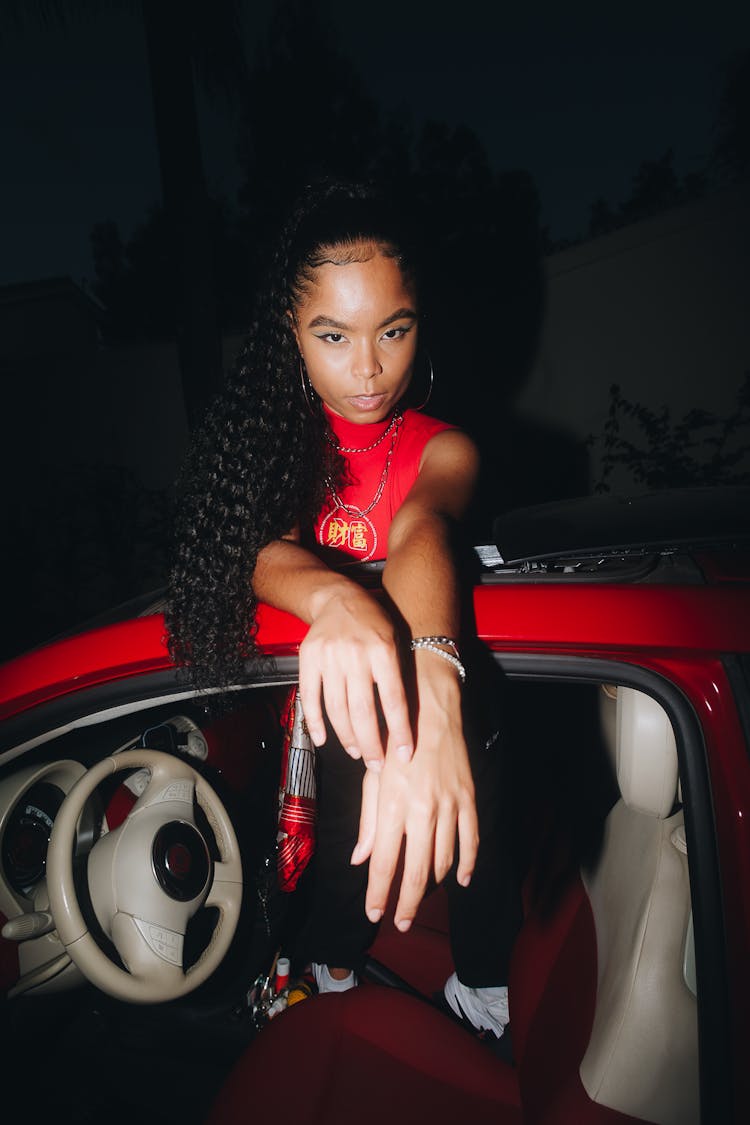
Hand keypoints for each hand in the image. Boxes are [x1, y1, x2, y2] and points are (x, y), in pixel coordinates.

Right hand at [298, 587, 413, 769]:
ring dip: (347, 737)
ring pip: (337, 709)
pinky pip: (310, 697)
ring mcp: (329, 657)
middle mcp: (356, 655)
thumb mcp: (395, 640)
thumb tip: (404, 721)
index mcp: (383, 650)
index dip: (400, 730)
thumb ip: (397, 675)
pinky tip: (323, 739)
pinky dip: (316, 722)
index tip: (404, 754)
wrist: (337, 598)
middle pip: (363, 711)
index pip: (394, 700)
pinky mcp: (308, 659)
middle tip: (377, 764)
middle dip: (371, 744)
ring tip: (357, 752)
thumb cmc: (372, 622)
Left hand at [351, 659, 478, 928]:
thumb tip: (362, 859)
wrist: (430, 708)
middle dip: (406, 902)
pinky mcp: (468, 799)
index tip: (374, 914)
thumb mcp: (372, 776)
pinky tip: (461, 879)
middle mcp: (422, 812)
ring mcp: (449, 807)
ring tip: (419, 899)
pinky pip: (471, 840)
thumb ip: (368, 820)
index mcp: (392, 807)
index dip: (379, 894)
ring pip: (443, 860)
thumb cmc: (393, 739)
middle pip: (416, 872)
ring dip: (431, 884)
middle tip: (399, 921)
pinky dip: (467, 863)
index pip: (384, 863)